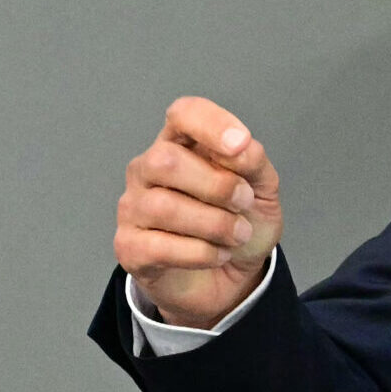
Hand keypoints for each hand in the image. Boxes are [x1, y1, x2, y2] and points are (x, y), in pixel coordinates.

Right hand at [114, 97, 282, 329]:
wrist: (231, 277)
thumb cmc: (240, 222)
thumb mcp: (261, 189)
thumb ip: (253, 162)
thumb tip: (242, 147)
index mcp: (183, 144)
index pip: (184, 114)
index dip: (212, 124)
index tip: (242, 145)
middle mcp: (148, 169)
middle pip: (166, 160)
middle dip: (217, 185)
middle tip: (244, 203)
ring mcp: (133, 207)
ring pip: (164, 207)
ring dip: (216, 225)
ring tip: (237, 235)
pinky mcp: (129, 246)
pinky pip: (160, 247)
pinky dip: (202, 253)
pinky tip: (217, 254)